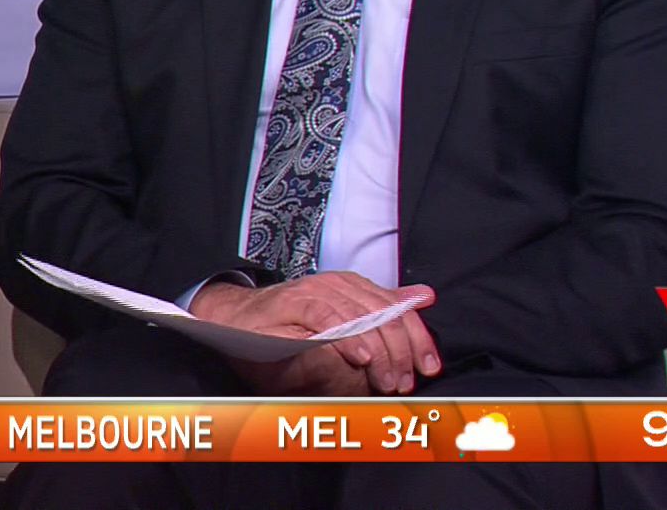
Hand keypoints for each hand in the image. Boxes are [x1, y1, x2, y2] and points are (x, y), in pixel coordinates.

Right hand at [192, 273, 439, 394]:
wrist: (237, 320)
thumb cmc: (289, 326)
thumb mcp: (343, 319)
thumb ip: (382, 309)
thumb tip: (424, 296)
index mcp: (355, 286)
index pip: (399, 309)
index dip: (418, 339)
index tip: (429, 368)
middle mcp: (338, 284)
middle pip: (385, 314)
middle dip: (401, 352)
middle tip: (403, 383)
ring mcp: (315, 291)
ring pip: (361, 317)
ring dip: (379, 353)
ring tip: (385, 379)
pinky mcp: (294, 303)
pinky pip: (328, 318)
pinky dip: (347, 338)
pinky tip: (360, 359)